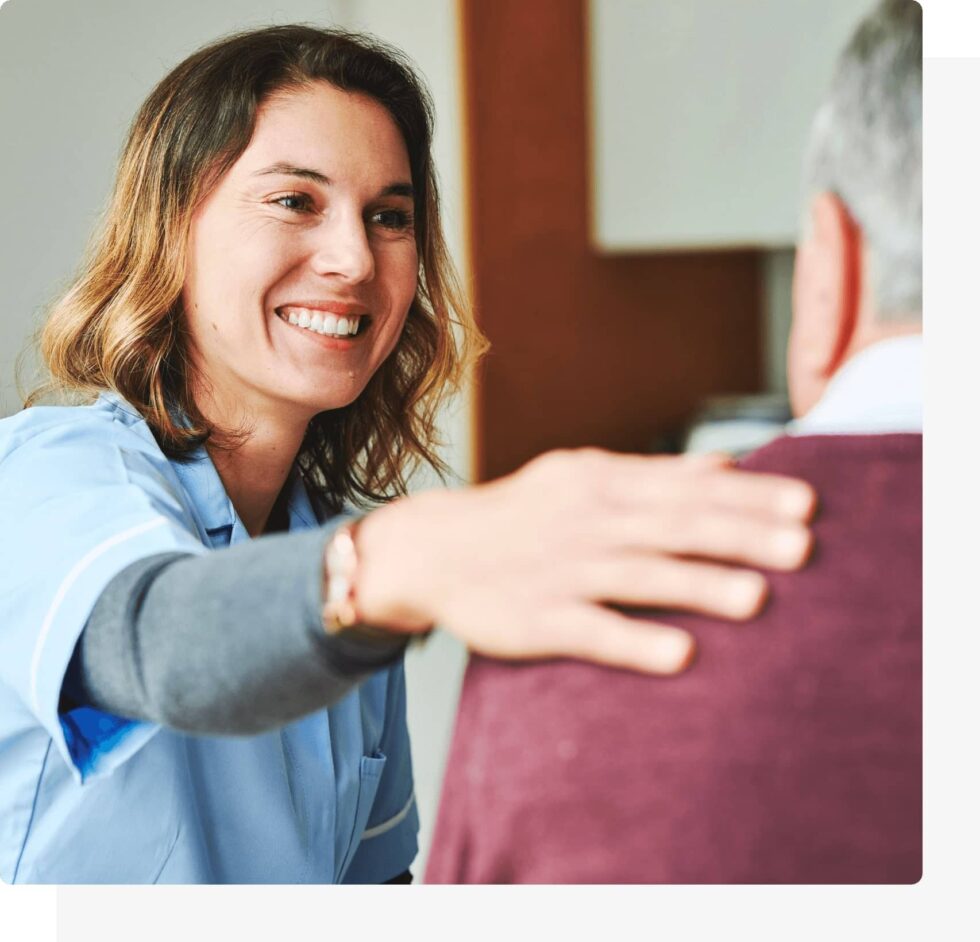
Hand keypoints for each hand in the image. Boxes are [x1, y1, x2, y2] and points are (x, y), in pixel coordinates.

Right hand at [354, 448, 815, 674]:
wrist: (434, 548)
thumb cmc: (524, 512)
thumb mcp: (582, 475)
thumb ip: (656, 473)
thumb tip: (730, 465)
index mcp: (599, 480)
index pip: (684, 486)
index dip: (747, 496)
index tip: (805, 505)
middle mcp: (584, 520)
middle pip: (670, 526)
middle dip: (738, 535)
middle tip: (802, 548)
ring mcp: (559, 570)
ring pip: (636, 575)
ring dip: (697, 584)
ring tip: (757, 598)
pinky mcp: (535, 619)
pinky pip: (589, 630)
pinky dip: (633, 640)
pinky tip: (680, 654)